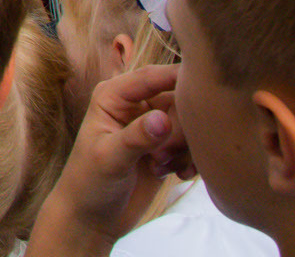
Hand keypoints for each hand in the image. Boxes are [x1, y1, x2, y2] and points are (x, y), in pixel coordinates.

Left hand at [39, 65, 190, 242]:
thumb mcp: (109, 159)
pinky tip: (177, 175)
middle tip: (162, 156)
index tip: (204, 86)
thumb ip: (136, 138)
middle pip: (178, 100)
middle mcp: (135, 105)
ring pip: (189, 123)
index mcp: (113, 95)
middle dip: (179, 129)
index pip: (151, 76)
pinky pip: (194, 144)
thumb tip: (164, 120)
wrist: (93, 217)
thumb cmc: (90, 183)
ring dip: (183, 148)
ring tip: (160, 167)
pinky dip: (191, 159)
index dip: (178, 77)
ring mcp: (152, 126)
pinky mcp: (166, 147)